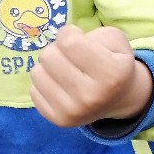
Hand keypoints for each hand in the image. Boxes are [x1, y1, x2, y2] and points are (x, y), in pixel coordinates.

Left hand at [30, 25, 153, 128]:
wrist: (120, 99)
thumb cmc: (114, 62)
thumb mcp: (114, 40)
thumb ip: (90, 34)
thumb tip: (61, 42)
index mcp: (110, 73)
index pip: (68, 42)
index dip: (68, 33)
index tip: (76, 37)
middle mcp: (91, 96)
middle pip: (48, 56)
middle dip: (57, 49)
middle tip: (69, 55)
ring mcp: (73, 112)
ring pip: (37, 73)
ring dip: (48, 66)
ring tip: (63, 69)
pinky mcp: (59, 120)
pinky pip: (34, 90)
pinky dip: (44, 83)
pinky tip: (60, 85)